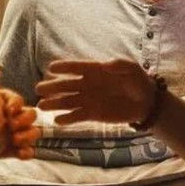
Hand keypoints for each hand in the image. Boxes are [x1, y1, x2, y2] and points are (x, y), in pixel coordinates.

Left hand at [0, 87, 39, 158]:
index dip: (15, 104)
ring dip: (28, 136)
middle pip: (32, 115)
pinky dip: (27, 152)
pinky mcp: (15, 149)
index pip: (19, 100)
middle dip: (24, 120)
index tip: (7, 110)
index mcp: (9, 103)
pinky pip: (29, 151)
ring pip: (35, 132)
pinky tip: (19, 153)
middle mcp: (17, 117)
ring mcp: (18, 134)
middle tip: (11, 125)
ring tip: (14, 140)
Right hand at [34, 59, 155, 124]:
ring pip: (67, 101)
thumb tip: (106, 64)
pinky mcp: (92, 114)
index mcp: (95, 70)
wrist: (146, 102)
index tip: (51, 68)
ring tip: (41, 106)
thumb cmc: (138, 81)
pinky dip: (67, 119)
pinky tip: (57, 121)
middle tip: (38, 89)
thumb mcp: (132, 69)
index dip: (64, 67)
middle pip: (66, 85)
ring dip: (54, 104)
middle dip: (52, 87)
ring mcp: (88, 100)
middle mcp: (87, 85)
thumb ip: (120, 65)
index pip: (76, 67)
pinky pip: (76, 116)